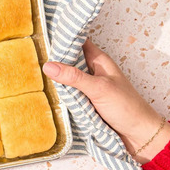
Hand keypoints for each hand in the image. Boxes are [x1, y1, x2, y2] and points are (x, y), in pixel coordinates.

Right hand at [42, 39, 169, 163]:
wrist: (139, 135)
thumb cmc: (126, 107)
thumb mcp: (98, 88)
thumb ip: (74, 77)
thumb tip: (48, 66)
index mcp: (99, 61)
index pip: (78, 42)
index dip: (64, 37)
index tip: (42, 34)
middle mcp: (94, 72)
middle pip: (71, 60)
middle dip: (55, 58)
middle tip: (31, 55)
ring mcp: (90, 88)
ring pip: (69, 79)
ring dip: (56, 78)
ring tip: (33, 72)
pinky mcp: (87, 103)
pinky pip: (70, 95)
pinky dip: (61, 94)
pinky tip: (46, 93)